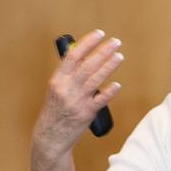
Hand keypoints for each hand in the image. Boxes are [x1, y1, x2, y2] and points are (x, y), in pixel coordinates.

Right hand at [32, 29, 123, 162]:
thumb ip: (69, 75)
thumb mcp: (56, 90)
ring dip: (109, 66)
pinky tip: (117, 84)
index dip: (87, 43)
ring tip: (119, 56)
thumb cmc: (55, 111)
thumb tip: (84, 55)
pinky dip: (109, 91)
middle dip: (103, 51)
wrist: (50, 137)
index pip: (73, 56)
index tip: (99, 34)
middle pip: (87, 65)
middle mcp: (66, 89)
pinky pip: (100, 100)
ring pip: (95, 79)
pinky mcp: (85, 114)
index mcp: (57, 80)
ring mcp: (76, 101)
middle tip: (116, 42)